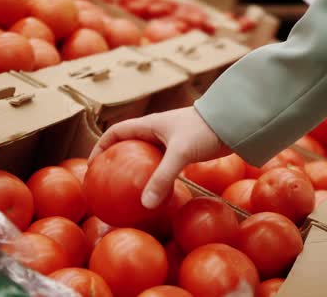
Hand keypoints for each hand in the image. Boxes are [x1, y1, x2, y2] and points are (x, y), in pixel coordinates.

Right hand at [88, 107, 230, 208]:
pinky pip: (163, 165)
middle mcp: (157, 131)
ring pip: (147, 156)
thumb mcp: (180, 153)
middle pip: (129, 145)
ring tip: (129, 191)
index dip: (101, 147)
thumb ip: (163, 178)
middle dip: (116, 160)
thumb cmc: (204, 130)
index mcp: (149, 125)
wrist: (234, 122)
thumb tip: (146, 204)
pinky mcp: (185, 150)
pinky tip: (158, 192)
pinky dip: (157, 176)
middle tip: (108, 181)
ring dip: (137, 170)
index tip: (93, 166)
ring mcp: (171, 141)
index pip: (116, 132)